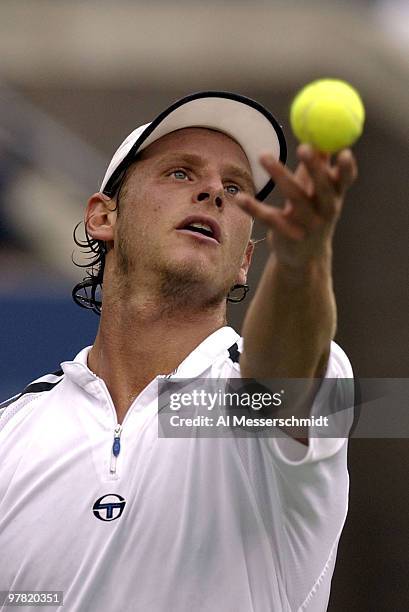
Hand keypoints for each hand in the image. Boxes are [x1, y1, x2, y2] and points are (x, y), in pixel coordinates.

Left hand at [236, 144, 357, 268]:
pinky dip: (253, 207)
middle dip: (314, 167)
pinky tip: (239, 197)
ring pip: (294, 197)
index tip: (344, 152)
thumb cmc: (311, 213)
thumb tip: (320, 135)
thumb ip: (320, 164)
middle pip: (322, 187)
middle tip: (303, 146)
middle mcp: (325, 211)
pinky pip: (269, 218)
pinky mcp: (287, 235)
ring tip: (263, 155)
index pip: (345, 181)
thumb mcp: (318, 191)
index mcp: (335, 197)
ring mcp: (307, 224)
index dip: (346, 168)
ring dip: (279, 174)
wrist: (304, 257)